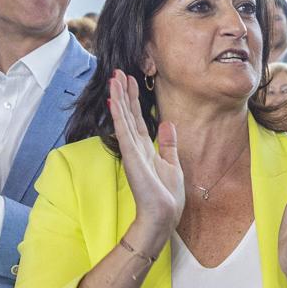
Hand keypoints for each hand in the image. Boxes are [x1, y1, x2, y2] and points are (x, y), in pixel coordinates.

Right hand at [108, 70, 184, 246]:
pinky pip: (123, 130)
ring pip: (123, 118)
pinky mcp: (132, 156)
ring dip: (119, 97)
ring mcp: (132, 151)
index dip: (134, 99)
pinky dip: (119, 114)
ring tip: (114, 78)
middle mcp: (136, 147)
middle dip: (124, 93)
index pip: (137, 118)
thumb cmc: (167, 196)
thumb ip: (168, 144)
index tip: (130, 80)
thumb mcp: (172, 164)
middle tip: (118, 72)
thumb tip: (167, 123)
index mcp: (145, 148)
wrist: (162, 215)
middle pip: (128, 114)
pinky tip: (114, 99)